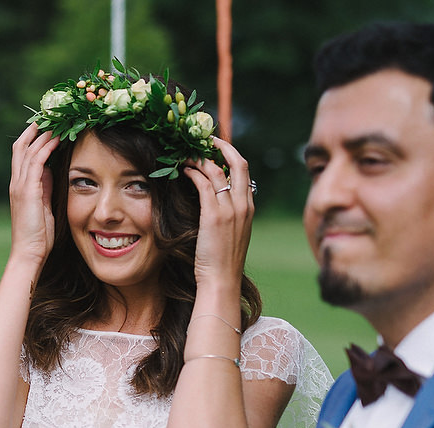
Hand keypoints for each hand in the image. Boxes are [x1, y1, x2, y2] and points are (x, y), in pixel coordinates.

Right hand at [7, 123, 60, 269]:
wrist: (29, 251)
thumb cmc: (38, 234)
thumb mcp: (43, 205)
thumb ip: (44, 186)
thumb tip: (50, 170)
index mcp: (20, 185)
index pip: (22, 153)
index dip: (33, 136)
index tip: (47, 124)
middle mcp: (17, 182)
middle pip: (21, 145)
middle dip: (35, 128)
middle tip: (50, 113)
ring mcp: (20, 185)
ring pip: (28, 150)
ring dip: (43, 133)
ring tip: (56, 119)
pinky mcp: (27, 191)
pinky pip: (36, 162)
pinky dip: (46, 147)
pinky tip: (56, 138)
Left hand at [182, 137, 253, 292]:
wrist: (222, 280)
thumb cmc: (222, 262)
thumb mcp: (231, 234)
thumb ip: (228, 216)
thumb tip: (213, 204)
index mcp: (248, 208)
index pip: (244, 172)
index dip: (231, 156)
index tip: (216, 149)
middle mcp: (243, 205)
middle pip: (239, 163)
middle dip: (222, 146)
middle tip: (205, 140)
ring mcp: (230, 209)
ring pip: (219, 171)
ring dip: (202, 159)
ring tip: (188, 154)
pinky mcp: (214, 216)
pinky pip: (205, 185)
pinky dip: (194, 173)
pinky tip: (185, 170)